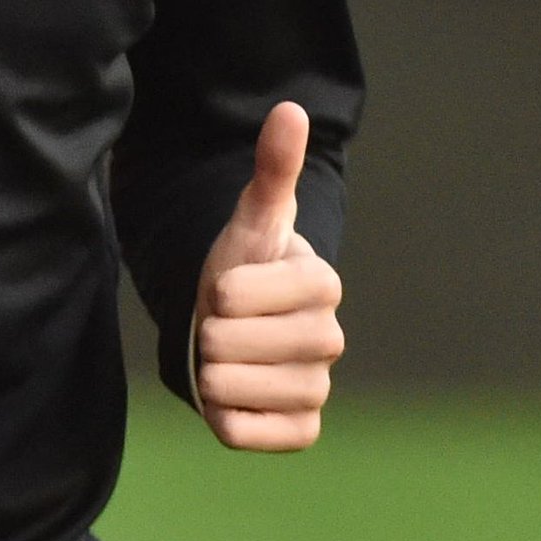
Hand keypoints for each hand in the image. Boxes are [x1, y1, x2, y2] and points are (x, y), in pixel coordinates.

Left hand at [193, 101, 344, 451]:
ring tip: (216, 354)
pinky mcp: (300, 431)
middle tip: (212, 322)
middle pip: (244, 342)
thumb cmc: (242, 267)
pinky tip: (225, 393)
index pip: (268, 291)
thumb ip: (272, 168)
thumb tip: (290, 109)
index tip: (220, 285)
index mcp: (323, 285)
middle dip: (212, 330)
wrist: (229, 325)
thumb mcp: (251, 217)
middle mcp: (329, 340)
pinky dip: (224, 416)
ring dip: (210, 370)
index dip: (231, 289)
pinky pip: (247, 432)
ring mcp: (317, 389)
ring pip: (240, 387)